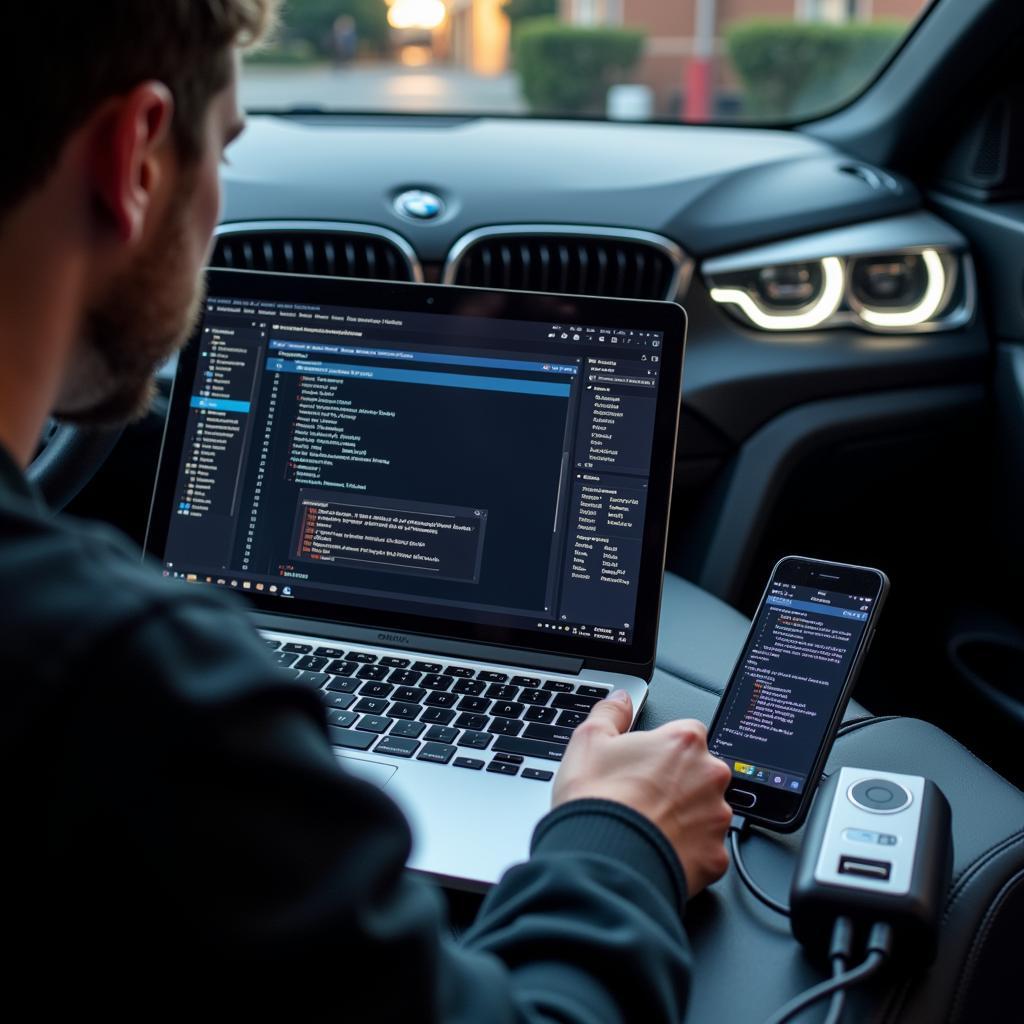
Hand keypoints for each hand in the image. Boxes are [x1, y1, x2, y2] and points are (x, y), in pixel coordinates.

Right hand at [553, 690, 732, 896]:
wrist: (603, 858)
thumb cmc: (598, 798)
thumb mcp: (589, 740)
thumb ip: (611, 712)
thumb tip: (621, 699)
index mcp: (684, 742)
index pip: (688, 734)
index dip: (664, 748)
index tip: (647, 763)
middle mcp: (710, 776)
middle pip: (701, 773)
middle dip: (679, 783)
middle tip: (643, 797)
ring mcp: (716, 818)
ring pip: (706, 812)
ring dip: (686, 817)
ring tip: (649, 826)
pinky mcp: (716, 857)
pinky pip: (707, 850)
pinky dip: (688, 852)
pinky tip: (659, 851)